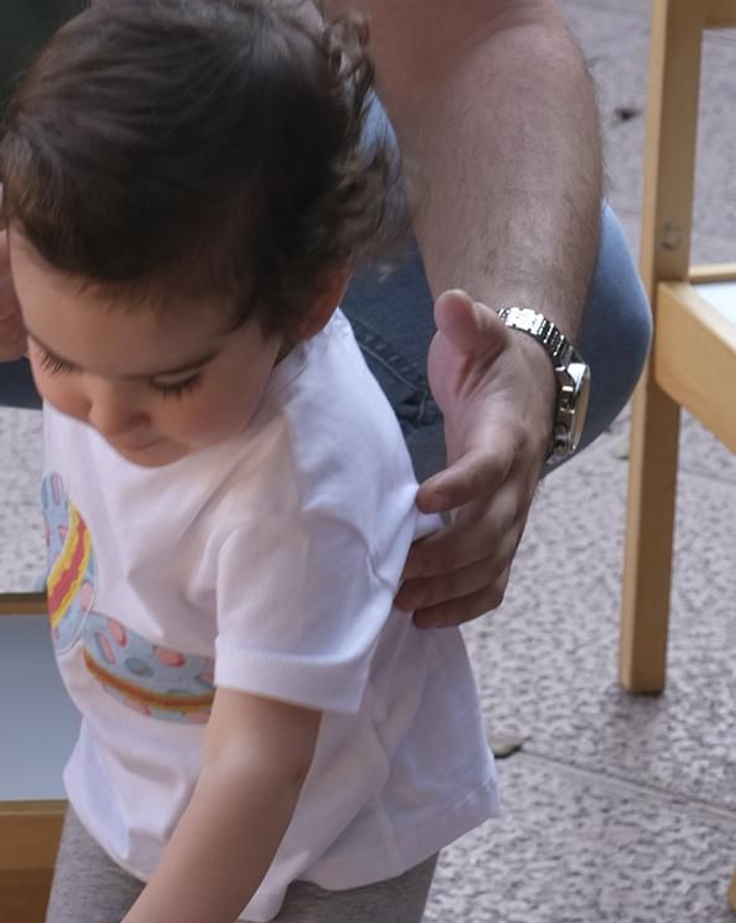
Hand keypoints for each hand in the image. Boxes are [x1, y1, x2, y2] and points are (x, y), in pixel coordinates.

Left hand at [397, 290, 553, 627]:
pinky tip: (425, 619)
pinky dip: (466, 605)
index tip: (420, 503)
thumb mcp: (481, 332)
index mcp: (509, 434)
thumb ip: (469, 322)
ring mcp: (513, 511)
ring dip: (448, 589)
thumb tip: (454, 303)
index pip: (491, 467)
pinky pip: (494, 580)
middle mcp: (518, 481)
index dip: (461, 487)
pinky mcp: (503, 529)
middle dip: (443, 559)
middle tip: (393, 575)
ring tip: (398, 603)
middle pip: (490, 532)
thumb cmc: (492, 359)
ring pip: (491, 564)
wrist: (528, 381)